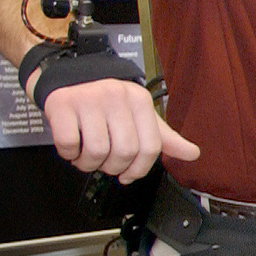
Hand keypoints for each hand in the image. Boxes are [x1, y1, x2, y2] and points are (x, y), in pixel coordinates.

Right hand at [38, 77, 199, 182]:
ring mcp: (89, 99)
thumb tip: (193, 154)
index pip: (150, 148)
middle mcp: (117, 96)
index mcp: (140, 100)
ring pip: (96, 152)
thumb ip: (164, 138)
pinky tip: (72, 148)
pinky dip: (69, 154)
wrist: (72, 80)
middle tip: (104, 164)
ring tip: (87, 157)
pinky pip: (69, 145)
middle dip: (112, 168)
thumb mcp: (140, 117)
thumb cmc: (108, 105)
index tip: (127, 174)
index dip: (139, 170)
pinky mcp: (63, 104)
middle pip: (124, 152)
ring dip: (88, 164)